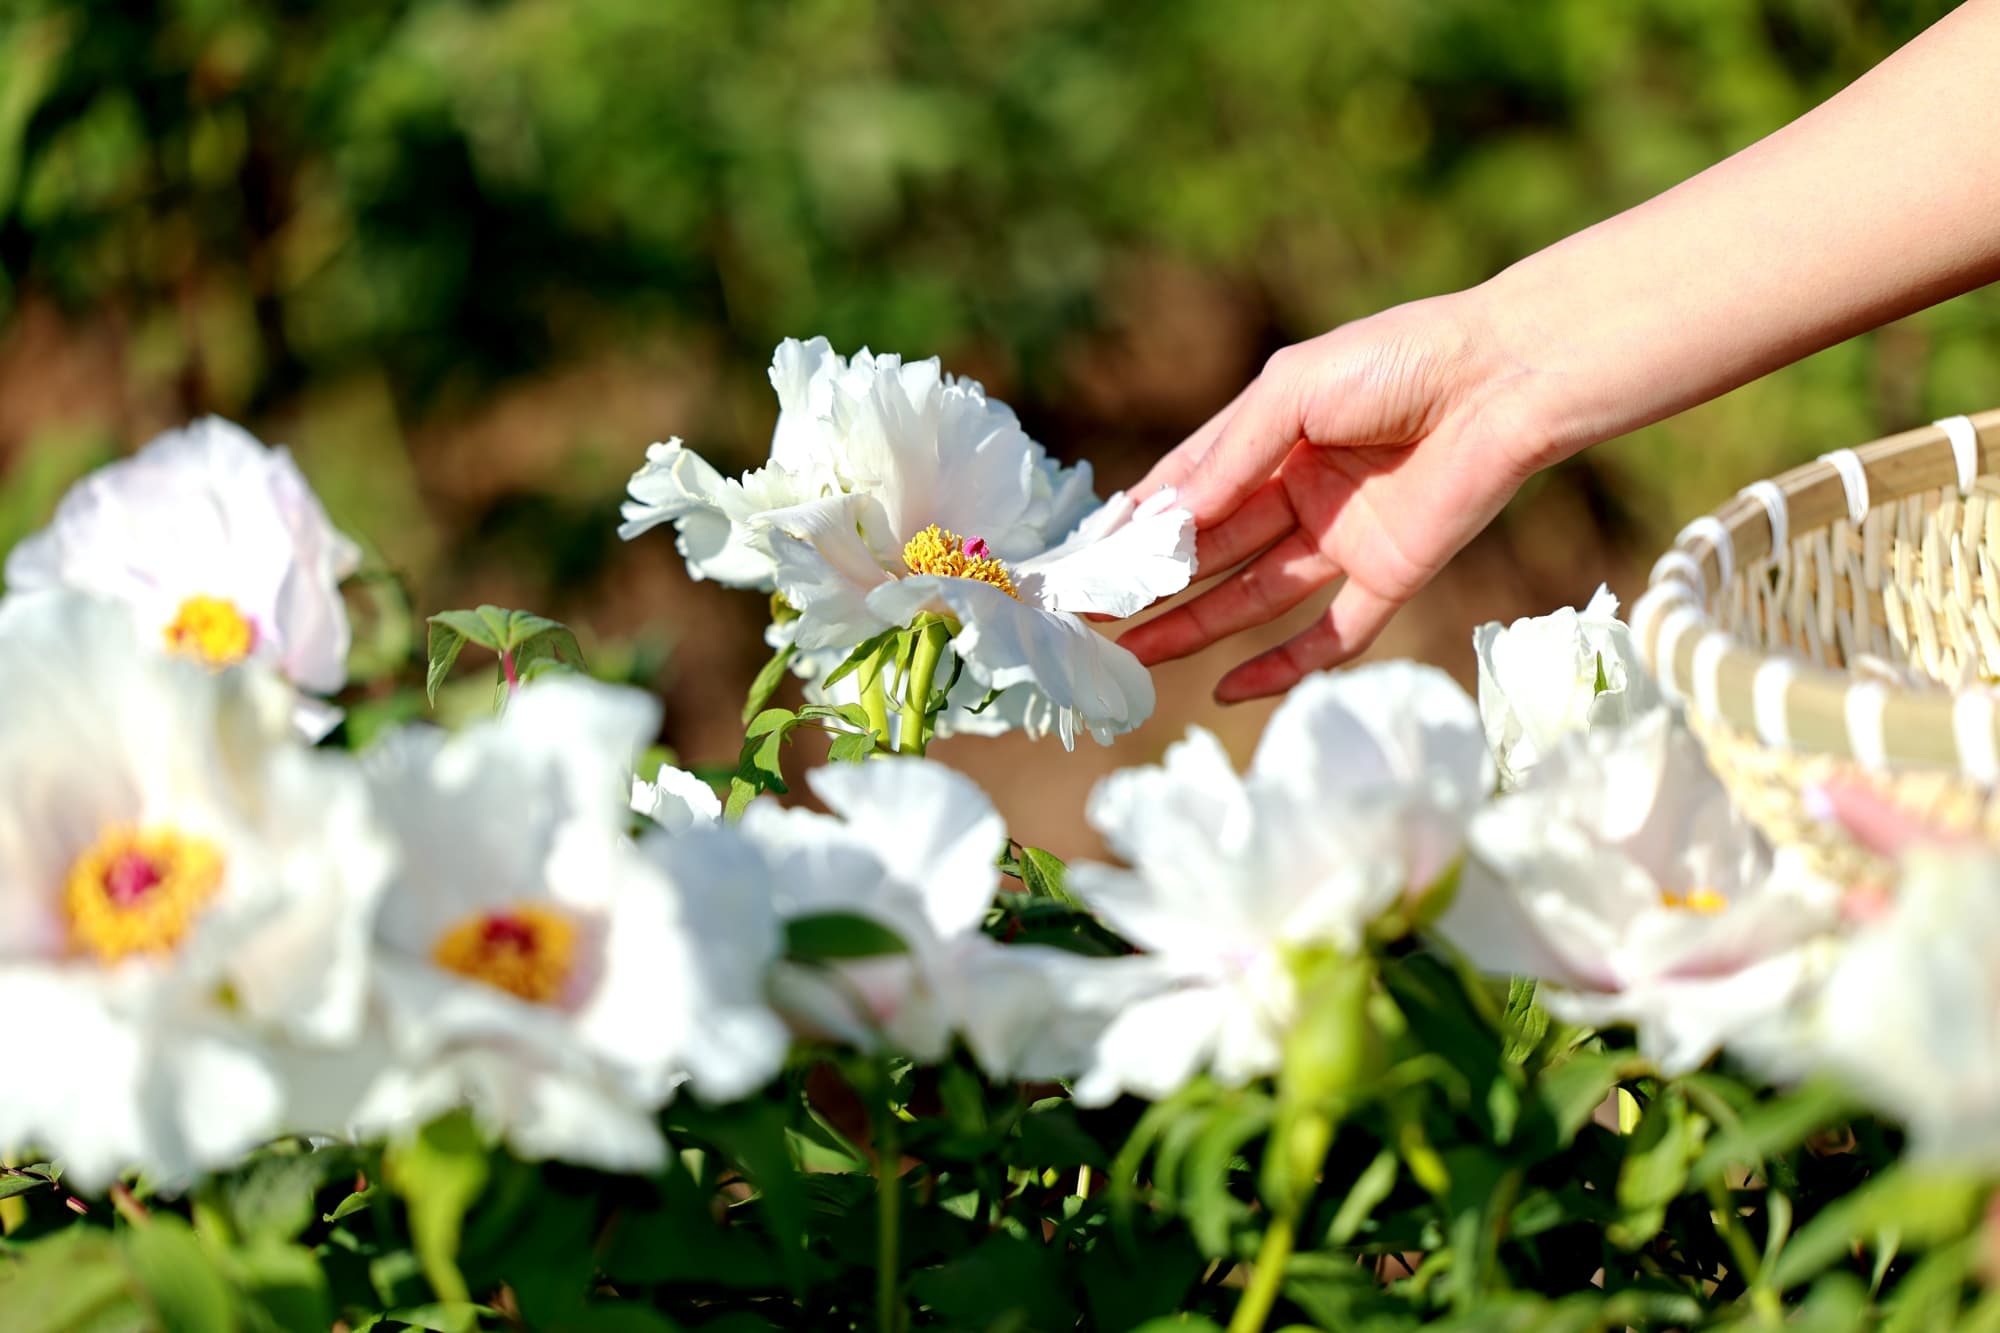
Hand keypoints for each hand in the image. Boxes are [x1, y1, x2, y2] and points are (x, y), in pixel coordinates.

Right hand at [1119, 289, 1550, 700]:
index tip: (1083, 563)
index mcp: (1270, 435)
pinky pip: (1330, 635)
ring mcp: (1341, 536)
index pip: (1188, 489)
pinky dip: (1282, 666)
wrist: (1505, 380)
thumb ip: (1229, 458)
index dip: (1136, 526)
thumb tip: (1165, 523)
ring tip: (1133, 655)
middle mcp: (1299, 489)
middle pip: (1211, 549)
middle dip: (1150, 584)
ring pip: (1252, 596)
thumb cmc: (1397, 361)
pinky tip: (1229, 689)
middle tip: (1090, 620)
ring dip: (1193, 627)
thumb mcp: (1292, 391)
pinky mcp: (1388, 575)